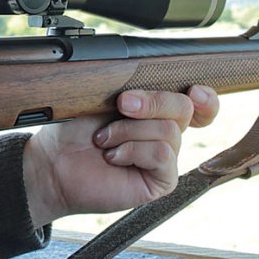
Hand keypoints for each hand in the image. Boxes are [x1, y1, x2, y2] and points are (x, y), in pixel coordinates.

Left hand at [22, 86, 218, 227]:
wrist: (54, 162)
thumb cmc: (74, 130)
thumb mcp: (103, 96)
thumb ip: (133, 85)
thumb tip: (154, 78)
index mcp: (156, 110)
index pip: (199, 103)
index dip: (205, 97)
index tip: (193, 90)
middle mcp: (164, 133)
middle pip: (184, 108)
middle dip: (151, 101)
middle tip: (122, 104)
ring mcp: (164, 158)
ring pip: (169, 130)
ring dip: (129, 129)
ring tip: (104, 139)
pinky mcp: (160, 180)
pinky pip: (161, 154)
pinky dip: (133, 150)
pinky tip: (113, 156)